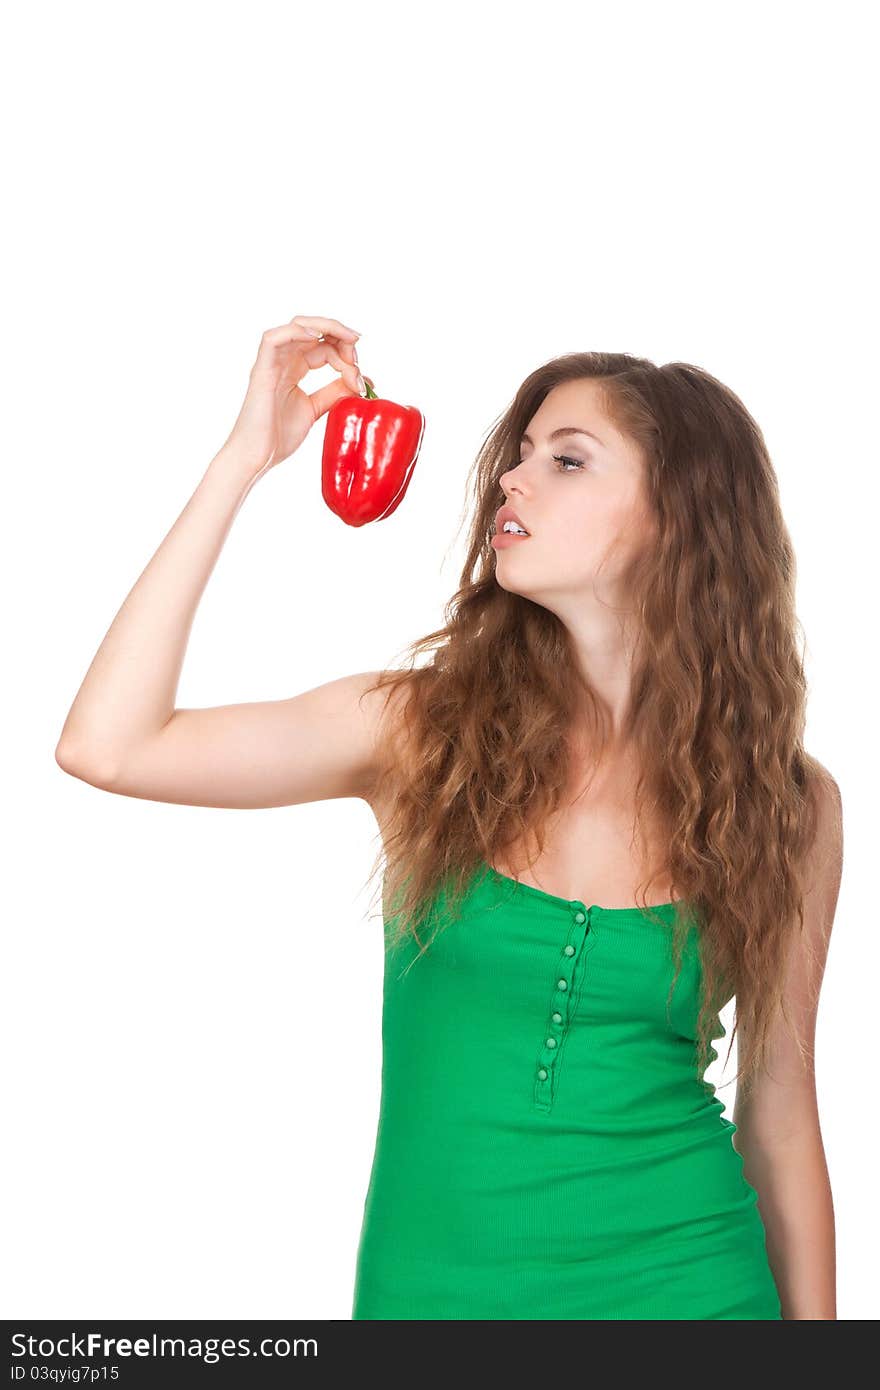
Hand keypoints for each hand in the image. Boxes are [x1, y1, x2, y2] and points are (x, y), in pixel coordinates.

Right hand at [219, 314, 367, 477]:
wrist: (257, 457)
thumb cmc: (279, 437)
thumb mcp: (316, 409)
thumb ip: (335, 392)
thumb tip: (363, 380)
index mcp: (294, 368)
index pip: (324, 347)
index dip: (346, 355)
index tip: (361, 379)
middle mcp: (283, 361)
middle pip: (314, 331)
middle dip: (341, 337)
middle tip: (356, 360)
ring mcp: (271, 363)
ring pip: (297, 325)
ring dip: (327, 327)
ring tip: (348, 341)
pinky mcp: (262, 370)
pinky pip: (274, 339)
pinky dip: (297, 332)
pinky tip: (317, 338)